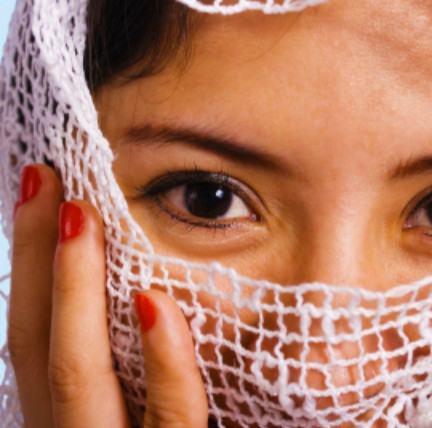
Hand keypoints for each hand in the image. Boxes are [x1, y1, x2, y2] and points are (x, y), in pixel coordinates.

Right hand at [9, 164, 207, 427]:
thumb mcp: (145, 403)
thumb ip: (138, 363)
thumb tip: (144, 285)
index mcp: (70, 418)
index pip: (36, 336)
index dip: (32, 262)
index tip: (39, 189)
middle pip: (40, 344)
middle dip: (39, 257)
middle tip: (46, 179)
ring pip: (80, 374)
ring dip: (76, 291)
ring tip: (80, 217)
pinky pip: (171, 416)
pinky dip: (162, 362)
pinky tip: (154, 302)